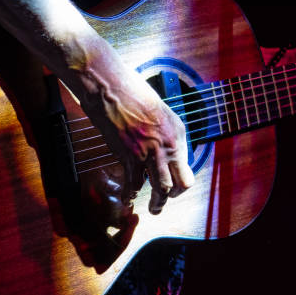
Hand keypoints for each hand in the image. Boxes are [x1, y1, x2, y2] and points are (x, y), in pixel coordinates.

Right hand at [75, 38, 194, 213]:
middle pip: (180, 183)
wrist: (109, 85)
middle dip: (174, 196)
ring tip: (153, 209)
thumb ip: (163, 131)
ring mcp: (149, 152)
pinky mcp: (129, 156)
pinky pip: (133, 184)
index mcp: (177, 132)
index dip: (179, 177)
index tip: (171, 182)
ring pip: (161, 189)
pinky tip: (127, 199)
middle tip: (165, 201)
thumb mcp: (158, 110)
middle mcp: (168, 145)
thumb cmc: (131, 92)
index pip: (186, 165)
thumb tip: (162, 147)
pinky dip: (130, 194)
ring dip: (157, 203)